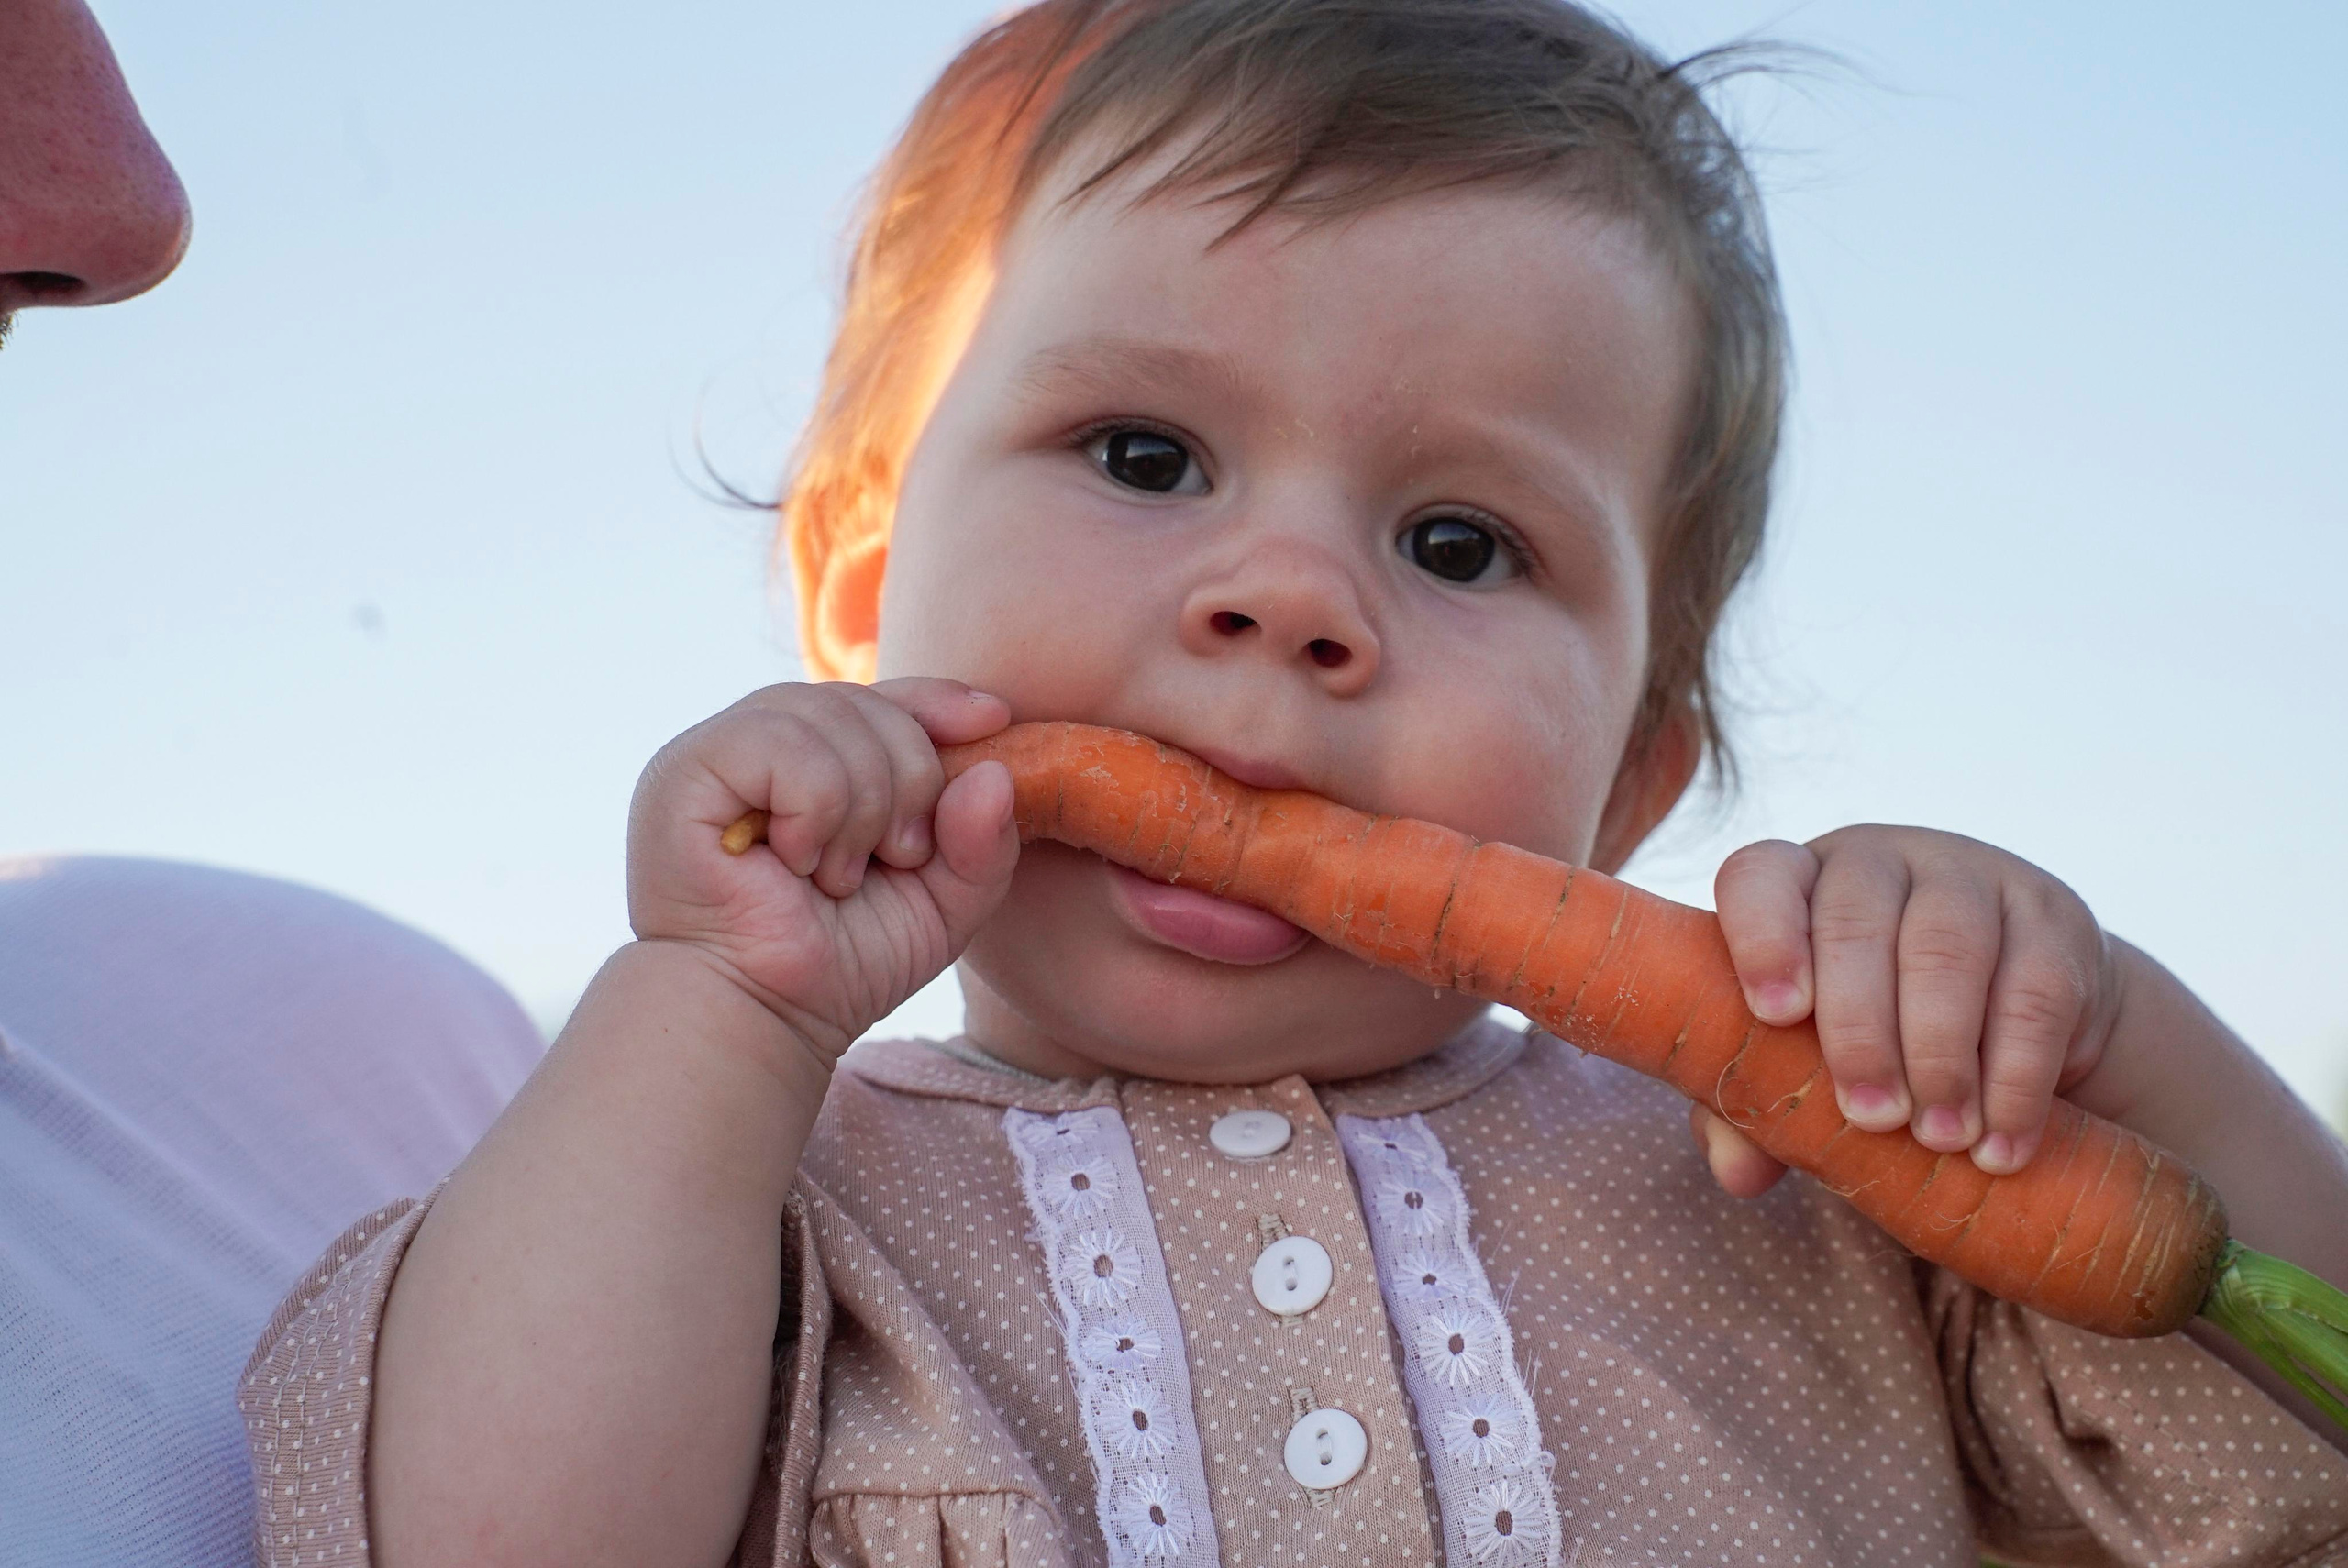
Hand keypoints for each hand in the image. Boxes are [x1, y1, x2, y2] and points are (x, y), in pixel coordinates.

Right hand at [625, 679, 1018, 1063]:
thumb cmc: (841, 965)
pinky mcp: (688, 767)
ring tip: (836, 876)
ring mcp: (719, 748)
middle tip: (895, 859)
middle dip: (911, 782)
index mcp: (816, 759)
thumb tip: (996, 772)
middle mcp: (763, 741)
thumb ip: (982, 843)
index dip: (939, 701)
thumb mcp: (941, 904)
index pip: (884, 697)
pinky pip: (785, 744)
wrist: (761, 1019)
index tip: (995, 719)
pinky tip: (796, 863)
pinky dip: (816, 811)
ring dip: (862, 809)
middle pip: (869, 704)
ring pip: (831, 715)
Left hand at [1690, 826, 2125, 1198]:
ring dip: (1939, 1057)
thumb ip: (1756, 1099)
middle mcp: (1880, 861)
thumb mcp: (1809, 1055)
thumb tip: (1737, 1172)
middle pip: (1856, 922)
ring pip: (1948, 951)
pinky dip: (2016, 1081)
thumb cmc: (1875, 1032)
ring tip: (1936, 1138)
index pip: (1761, 876)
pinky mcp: (2053, 920)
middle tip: (1870, 1116)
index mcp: (1798, 881)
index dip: (1762, 938)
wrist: (2021, 1015)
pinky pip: (2036, 995)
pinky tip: (1998, 1145)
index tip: (1776, 1015)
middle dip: (1859, 1030)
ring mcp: (1972, 877)